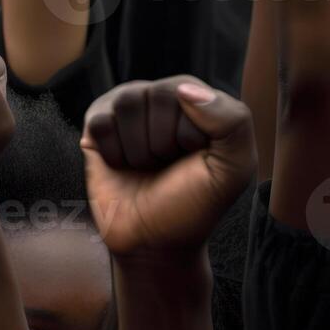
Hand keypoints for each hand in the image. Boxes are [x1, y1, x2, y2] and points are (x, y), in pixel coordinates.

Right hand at [83, 77, 255, 258]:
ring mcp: (127, 110)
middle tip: (165, 165)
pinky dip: (112, 152)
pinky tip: (121, 164)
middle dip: (162, 142)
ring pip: (126, 104)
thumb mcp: (233, 168)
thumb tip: (185, 89)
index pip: (190, 93)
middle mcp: (162, 99)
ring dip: (137, 150)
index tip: (194, 160)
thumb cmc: (193, 204)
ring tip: (144, 166)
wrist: (151, 240)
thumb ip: (232, 121)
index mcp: (199, 103)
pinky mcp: (96, 126)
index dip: (190, 134)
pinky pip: (100, 122)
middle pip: (156, 95)